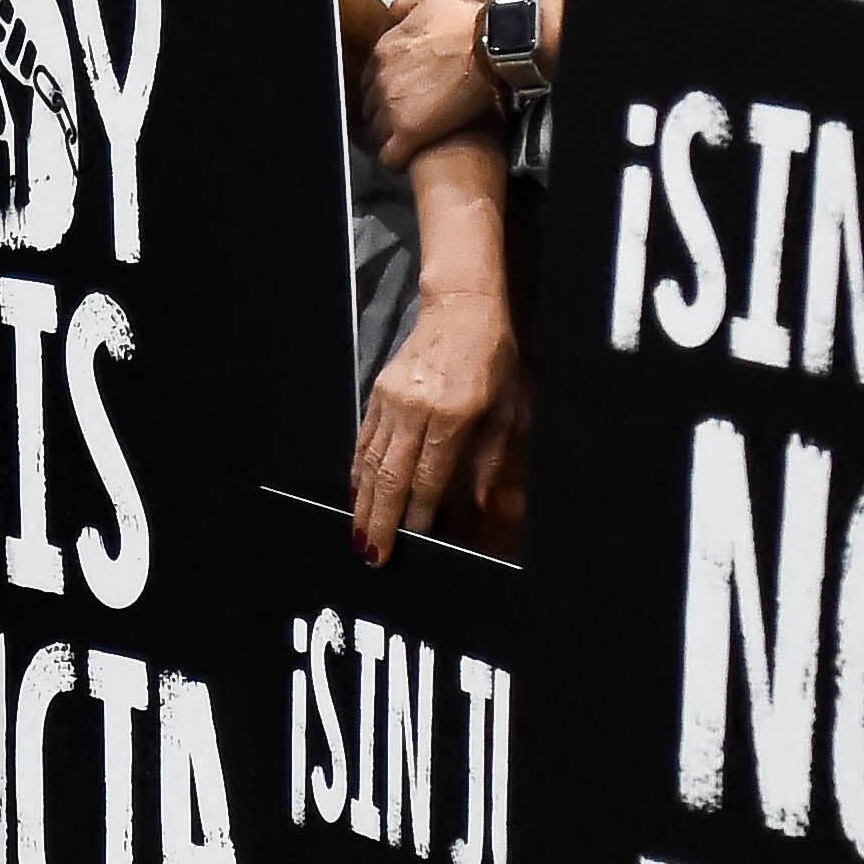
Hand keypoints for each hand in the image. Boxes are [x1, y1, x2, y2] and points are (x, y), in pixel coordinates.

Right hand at [349, 283, 524, 560]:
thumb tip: (480, 504)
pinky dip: (358, 471)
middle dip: (380, 520)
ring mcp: (392, 400)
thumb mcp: (507, 409)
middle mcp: (416, 409)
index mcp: (452, 416)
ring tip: (359, 535)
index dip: (417, 515)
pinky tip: (356, 495)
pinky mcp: (379, 392)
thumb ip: (490, 459)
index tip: (412, 543)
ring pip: (371, 462)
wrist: (461, 309)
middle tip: (371, 554)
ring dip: (363, 502)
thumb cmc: (492, 359)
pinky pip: (364, 440)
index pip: (428, 477)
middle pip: (390, 476)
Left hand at [366, 0, 500, 166]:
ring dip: (390, 136)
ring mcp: (392, 106)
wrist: (492, 45)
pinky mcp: (408, 131)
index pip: (369, 80)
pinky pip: (389, 156)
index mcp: (383, 51)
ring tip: (411, 135)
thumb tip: (389, 21)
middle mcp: (381, 79)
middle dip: (385, 113)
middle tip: (408, 115)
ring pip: (375, 132)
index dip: (384, 90)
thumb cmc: (467, 23)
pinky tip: (408, 154)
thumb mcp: (425, 2)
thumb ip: (399, 10)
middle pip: (370, 106)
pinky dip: (396, 159)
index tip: (399, 95)